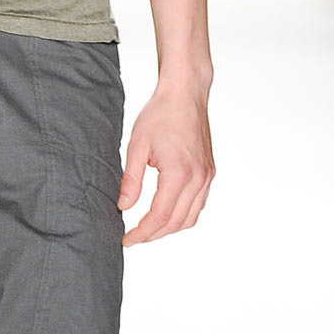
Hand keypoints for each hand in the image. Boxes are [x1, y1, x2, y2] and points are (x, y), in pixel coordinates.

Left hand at [117, 80, 214, 244]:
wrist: (186, 94)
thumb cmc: (160, 114)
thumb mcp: (137, 146)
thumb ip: (130, 180)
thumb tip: (123, 207)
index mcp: (179, 173)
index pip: (159, 216)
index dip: (142, 233)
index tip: (126, 240)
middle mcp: (198, 178)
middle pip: (176, 222)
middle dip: (153, 234)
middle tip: (133, 238)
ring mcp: (207, 176)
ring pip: (191, 217)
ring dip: (169, 228)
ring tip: (148, 229)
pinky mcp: (209, 172)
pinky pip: (198, 204)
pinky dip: (182, 215)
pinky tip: (166, 213)